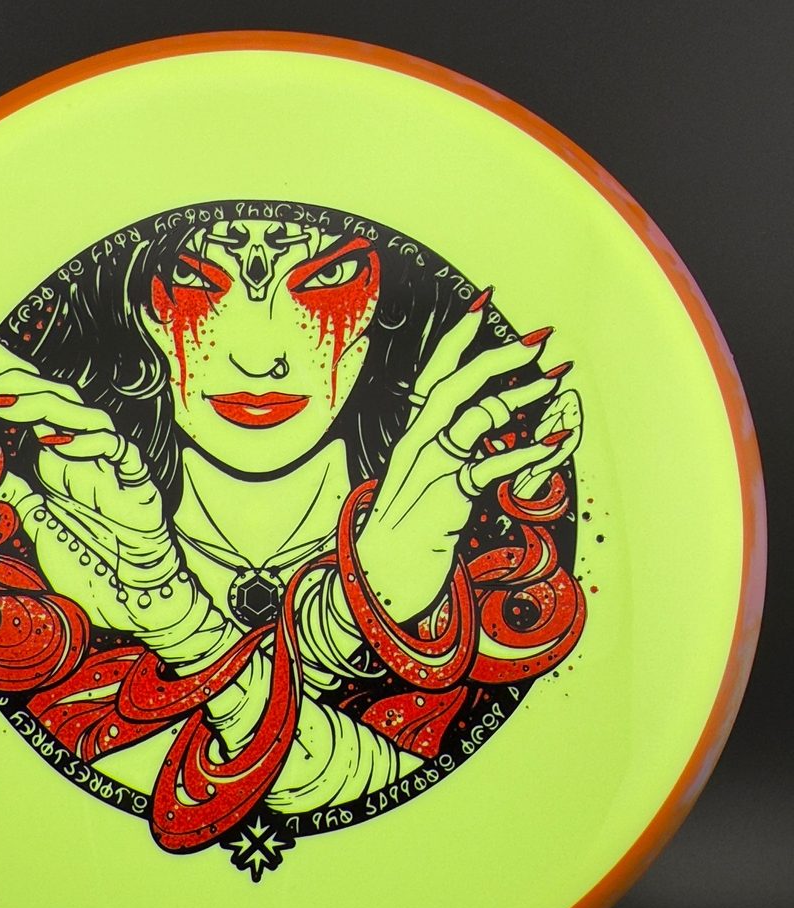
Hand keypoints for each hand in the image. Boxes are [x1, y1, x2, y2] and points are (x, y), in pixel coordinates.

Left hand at [0, 318, 182, 634]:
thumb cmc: (90, 562)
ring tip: (0, 403)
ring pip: (83, 413)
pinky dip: (87, 441)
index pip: (31, 399)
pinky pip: (117, 450)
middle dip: (11, 381)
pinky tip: (56, 440)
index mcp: (57, 456)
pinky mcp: (136, 484)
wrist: (131, 598)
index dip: (6, 366)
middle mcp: (83, 452)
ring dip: (39, 404)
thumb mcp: (35, 523)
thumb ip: (12, 491)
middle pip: (53, 394)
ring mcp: (110, 465)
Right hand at [355, 299, 582, 621]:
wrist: (381, 575)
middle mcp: (416, 443)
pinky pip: (490, 464)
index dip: (458, 337)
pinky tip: (555, 442)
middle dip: (498, 357)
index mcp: (411, 435)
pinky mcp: (446, 495)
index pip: (433, 373)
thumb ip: (451, 449)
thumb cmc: (406, 528)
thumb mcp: (424, 480)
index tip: (484, 300)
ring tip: (556, 384)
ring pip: (476, 417)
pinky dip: (526, 452)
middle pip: (455, 385)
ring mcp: (429, 468)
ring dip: (522, 397)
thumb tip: (490, 422)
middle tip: (538, 340)